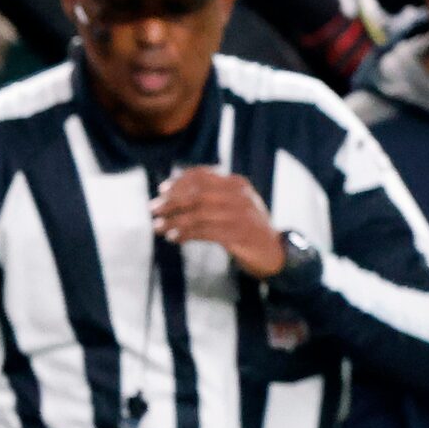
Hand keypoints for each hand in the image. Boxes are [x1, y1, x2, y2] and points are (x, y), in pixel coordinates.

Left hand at [152, 169, 284, 277]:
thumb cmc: (249, 227)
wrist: (275, 252)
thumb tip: (176, 191)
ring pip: (198, 214)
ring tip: (159, 227)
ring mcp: (240, 216)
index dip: (179, 181)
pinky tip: (174, 237)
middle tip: (153, 210)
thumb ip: (214, 194)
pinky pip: (204, 232)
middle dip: (171, 202)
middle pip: (196, 194)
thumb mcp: (237, 204)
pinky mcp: (238, 235)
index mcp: (238, 184)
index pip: (202, 175)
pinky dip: (186, 234)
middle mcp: (240, 196)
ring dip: (174, 221)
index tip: (162, 190)